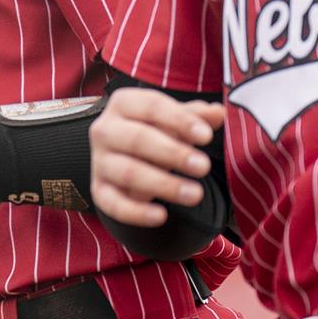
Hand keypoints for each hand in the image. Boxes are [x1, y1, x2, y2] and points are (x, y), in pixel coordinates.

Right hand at [88, 89, 224, 226]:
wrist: (126, 154)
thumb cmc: (155, 129)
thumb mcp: (175, 118)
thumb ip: (196, 116)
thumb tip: (218, 113)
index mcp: (124, 103)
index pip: (151, 107)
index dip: (180, 121)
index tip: (206, 137)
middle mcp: (105, 129)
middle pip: (137, 139)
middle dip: (173, 154)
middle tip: (204, 167)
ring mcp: (99, 161)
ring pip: (128, 173)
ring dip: (163, 184)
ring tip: (195, 194)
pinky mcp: (99, 189)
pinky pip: (113, 204)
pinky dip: (136, 212)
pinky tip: (161, 216)